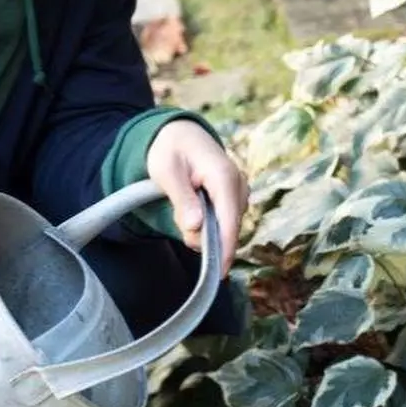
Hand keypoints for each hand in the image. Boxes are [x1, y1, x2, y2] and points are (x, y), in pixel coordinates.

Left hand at [145, 119, 248, 275]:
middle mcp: (238, 184)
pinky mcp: (234, 196)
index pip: (229, 220)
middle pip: (229, 227)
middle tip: (179, 222)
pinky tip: (194, 212)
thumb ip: (182, 199)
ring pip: (227, 226)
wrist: (179, 132)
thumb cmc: (170, 149)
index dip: (224, 249)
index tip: (218, 273)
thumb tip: (196, 227)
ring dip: (206, 230)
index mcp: (223, 176)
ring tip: (183, 209)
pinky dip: (210, 224)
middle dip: (206, 238)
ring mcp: (239, 190)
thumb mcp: (166, 171)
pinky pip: (225, 219)